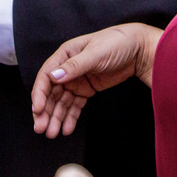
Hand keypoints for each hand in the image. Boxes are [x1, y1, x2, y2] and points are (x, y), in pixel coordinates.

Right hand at [32, 23, 160, 137]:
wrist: (138, 49)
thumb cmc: (117, 43)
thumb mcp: (95, 53)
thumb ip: (75, 66)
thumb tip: (54, 76)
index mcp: (65, 54)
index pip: (46, 76)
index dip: (40, 94)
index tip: (38, 110)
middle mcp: (68, 68)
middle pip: (51, 92)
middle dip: (45, 111)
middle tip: (41, 128)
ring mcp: (77, 80)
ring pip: (61, 102)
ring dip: (56, 117)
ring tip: (53, 133)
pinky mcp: (87, 89)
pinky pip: (75, 105)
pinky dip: (70, 117)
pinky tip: (67, 129)